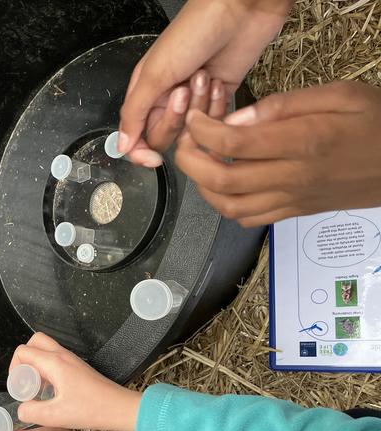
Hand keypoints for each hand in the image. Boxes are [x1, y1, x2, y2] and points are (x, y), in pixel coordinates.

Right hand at [11, 333, 141, 430]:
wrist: (119, 408)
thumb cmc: (93, 409)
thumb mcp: (56, 416)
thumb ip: (32, 412)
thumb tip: (21, 409)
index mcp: (54, 363)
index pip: (23, 352)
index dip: (14, 369)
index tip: (19, 387)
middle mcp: (62, 356)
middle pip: (34, 342)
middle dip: (23, 359)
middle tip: (25, 380)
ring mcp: (71, 360)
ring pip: (45, 349)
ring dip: (35, 364)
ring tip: (37, 388)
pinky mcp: (77, 367)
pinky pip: (55, 359)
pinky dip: (46, 369)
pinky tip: (51, 390)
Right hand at [118, 0, 291, 162]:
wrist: (239, 11)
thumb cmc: (193, 31)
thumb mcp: (155, 73)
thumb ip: (135, 113)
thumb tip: (121, 146)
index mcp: (145, 92)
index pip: (137, 137)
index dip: (142, 152)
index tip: (153, 159)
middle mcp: (167, 100)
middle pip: (166, 137)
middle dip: (176, 118)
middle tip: (184, 89)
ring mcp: (194, 101)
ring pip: (192, 132)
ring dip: (199, 107)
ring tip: (204, 76)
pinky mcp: (218, 99)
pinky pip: (216, 122)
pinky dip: (218, 106)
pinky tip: (217, 81)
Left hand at [176, 81, 380, 225]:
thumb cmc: (376, 123)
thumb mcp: (339, 95)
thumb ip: (285, 105)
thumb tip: (237, 117)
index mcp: (304, 141)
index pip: (234, 141)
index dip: (202, 129)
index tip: (195, 117)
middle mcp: (293, 176)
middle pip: (222, 178)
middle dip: (190, 159)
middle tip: (186, 140)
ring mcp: (292, 199)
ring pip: (228, 206)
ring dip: (202, 186)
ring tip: (200, 162)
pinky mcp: (293, 213)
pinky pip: (247, 219)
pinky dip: (225, 204)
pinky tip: (224, 183)